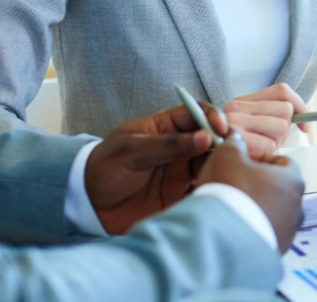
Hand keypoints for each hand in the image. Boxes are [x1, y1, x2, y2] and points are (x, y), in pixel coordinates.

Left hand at [85, 102, 228, 234]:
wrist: (86, 203)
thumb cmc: (105, 167)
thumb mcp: (132, 150)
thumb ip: (167, 144)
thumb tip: (205, 137)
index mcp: (167, 127)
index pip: (198, 113)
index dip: (213, 117)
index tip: (221, 128)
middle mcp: (180, 147)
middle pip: (213, 139)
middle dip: (224, 144)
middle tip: (229, 155)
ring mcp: (182, 172)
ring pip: (213, 164)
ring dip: (222, 168)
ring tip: (221, 176)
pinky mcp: (181, 195)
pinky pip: (204, 190)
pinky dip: (213, 191)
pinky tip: (213, 194)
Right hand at [195, 133, 304, 251]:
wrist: (222, 238)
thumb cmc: (230, 192)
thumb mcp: (227, 156)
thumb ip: (234, 143)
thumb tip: (235, 137)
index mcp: (292, 180)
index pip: (283, 162)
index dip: (262, 159)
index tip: (244, 162)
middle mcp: (297, 207)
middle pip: (279, 189)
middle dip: (259, 185)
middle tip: (236, 184)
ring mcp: (289, 231)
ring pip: (274, 213)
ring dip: (257, 208)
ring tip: (233, 208)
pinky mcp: (277, 251)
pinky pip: (267, 234)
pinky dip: (254, 229)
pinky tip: (234, 227)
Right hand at [223, 83, 308, 155]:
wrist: (211, 170)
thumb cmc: (240, 150)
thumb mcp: (252, 127)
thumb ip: (273, 115)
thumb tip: (303, 120)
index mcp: (242, 101)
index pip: (282, 91)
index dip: (299, 105)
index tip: (303, 125)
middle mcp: (236, 107)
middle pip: (285, 109)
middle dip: (284, 129)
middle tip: (269, 141)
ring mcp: (235, 123)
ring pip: (281, 126)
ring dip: (276, 142)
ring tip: (260, 149)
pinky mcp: (237, 140)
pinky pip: (271, 145)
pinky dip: (267, 154)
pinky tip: (256, 157)